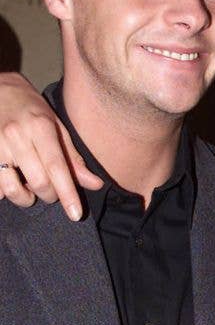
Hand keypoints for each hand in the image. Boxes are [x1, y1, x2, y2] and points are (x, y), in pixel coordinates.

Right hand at [0, 72, 101, 218]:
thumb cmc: (32, 110)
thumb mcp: (57, 127)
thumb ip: (73, 159)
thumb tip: (95, 184)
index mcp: (40, 128)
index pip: (57, 167)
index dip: (67, 194)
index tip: (76, 214)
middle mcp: (16, 136)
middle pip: (38, 182)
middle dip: (49, 195)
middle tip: (51, 191)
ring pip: (12, 189)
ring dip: (25, 198)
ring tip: (30, 189)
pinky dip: (5, 192)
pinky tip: (12, 181)